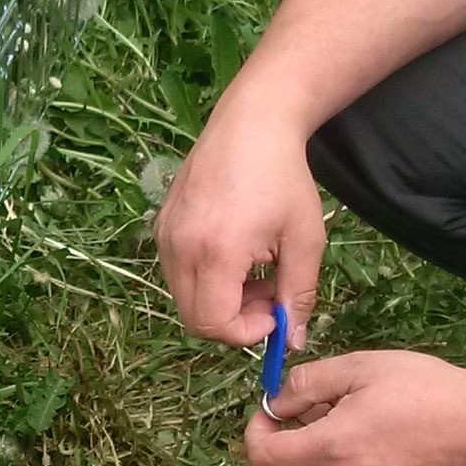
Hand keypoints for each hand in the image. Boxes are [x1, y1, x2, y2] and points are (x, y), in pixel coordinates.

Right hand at [157, 105, 326, 347]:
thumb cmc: (285, 179)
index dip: (247, 333)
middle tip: (268, 292)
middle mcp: (179, 247)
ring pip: (184, 297)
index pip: (214, 324)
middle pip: (194, 318)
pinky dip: (205, 277)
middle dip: (234, 319)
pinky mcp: (161, 224)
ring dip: (220, 299)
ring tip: (254, 269)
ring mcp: (165, 234)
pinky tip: (234, 252)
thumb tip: (296, 342)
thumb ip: (299, 295)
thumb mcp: (304, 240)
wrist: (251, 124)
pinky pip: (177, 272)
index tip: (276, 312)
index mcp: (216, 252)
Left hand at [239, 348, 465, 465]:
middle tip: (317, 415)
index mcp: (331, 449)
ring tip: (350, 433)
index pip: (262, 458)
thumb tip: (276, 403)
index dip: (258, 432)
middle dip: (288, 446)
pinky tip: (377, 455)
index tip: (273, 414)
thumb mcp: (360, 368)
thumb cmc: (427, 390)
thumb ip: (306, 385)